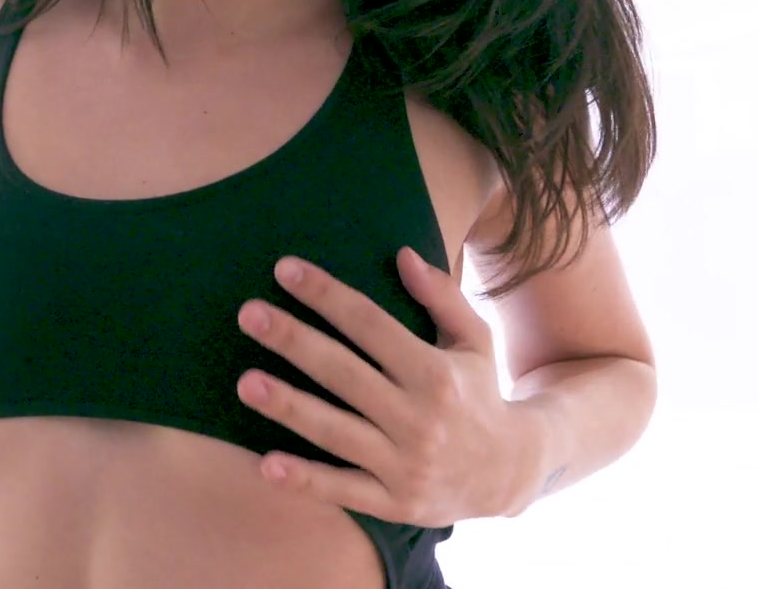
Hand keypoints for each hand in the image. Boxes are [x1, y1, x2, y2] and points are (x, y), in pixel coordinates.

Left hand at [234, 248, 553, 524]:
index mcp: (436, 372)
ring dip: (290, 407)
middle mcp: (420, 418)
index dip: (326, 295)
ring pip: (336, 432)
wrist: (512, 473)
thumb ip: (441, 296)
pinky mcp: (394, 503)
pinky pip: (344, 491)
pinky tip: (266, 464)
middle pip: (345, 373)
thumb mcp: (475, 340)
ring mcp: (405, 464)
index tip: (284, 269)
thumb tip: (403, 254)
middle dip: (295, 342)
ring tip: (246, 383)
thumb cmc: (481, 393)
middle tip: (248, 314)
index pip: (371, 324)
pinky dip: (306, 479)